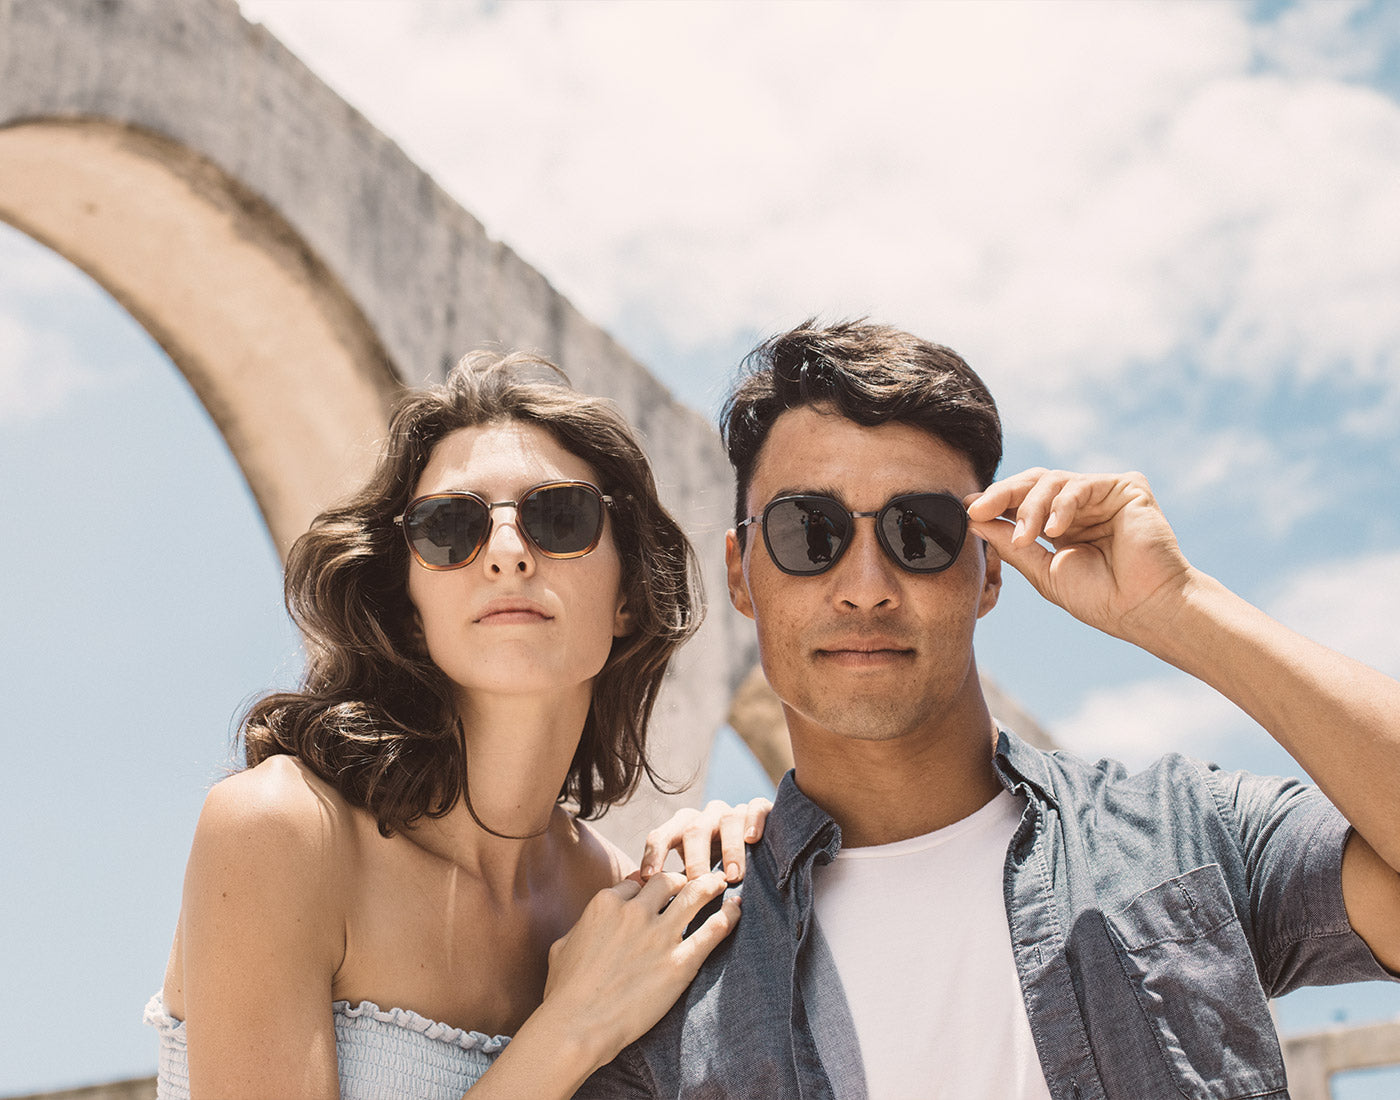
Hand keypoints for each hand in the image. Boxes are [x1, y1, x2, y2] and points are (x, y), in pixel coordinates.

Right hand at [541, 871, 739, 1069]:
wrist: (577, 1025)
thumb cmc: (564, 993)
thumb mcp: (563, 946)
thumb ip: (581, 926)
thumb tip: (588, 923)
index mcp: (606, 904)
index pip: (636, 883)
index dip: (648, 886)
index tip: (659, 891)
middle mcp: (635, 912)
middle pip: (667, 881)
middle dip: (681, 879)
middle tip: (694, 882)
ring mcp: (659, 935)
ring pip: (694, 894)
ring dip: (710, 885)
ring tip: (721, 882)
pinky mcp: (679, 962)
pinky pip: (712, 930)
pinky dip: (728, 915)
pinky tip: (736, 908)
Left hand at [639, 797, 772, 881]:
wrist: (757, 852)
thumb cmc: (717, 872)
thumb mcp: (693, 876)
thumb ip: (673, 884)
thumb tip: (642, 898)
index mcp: (682, 829)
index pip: (661, 836)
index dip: (654, 855)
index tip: (648, 878)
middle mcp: (705, 817)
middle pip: (694, 830)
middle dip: (695, 858)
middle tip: (698, 883)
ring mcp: (732, 811)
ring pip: (727, 820)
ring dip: (729, 849)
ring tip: (733, 876)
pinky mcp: (760, 808)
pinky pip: (756, 808)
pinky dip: (754, 821)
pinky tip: (752, 839)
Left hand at [965, 469, 1191, 641]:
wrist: (1143, 609)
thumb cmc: (1099, 597)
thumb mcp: (1043, 570)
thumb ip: (1010, 543)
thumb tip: (973, 518)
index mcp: (1062, 524)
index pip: (1022, 501)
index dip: (994, 502)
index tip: (967, 511)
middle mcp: (1081, 505)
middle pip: (1033, 482)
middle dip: (1002, 495)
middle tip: (979, 509)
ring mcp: (1103, 494)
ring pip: (1052, 481)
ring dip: (1032, 508)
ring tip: (1027, 537)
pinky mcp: (1126, 487)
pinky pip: (1082, 484)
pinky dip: (1063, 505)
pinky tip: (1055, 531)